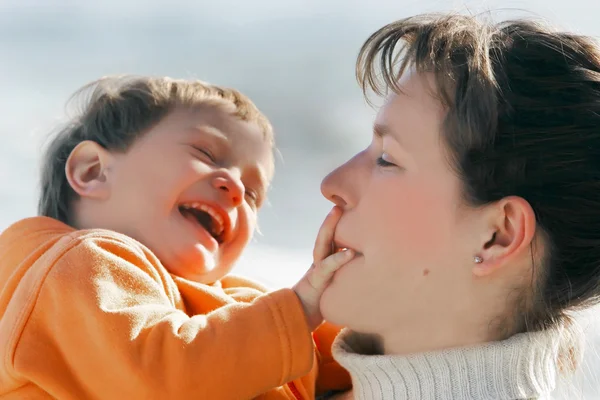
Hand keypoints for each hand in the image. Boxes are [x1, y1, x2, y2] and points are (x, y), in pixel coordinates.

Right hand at [292, 206, 353, 330]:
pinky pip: (327, 267)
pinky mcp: (317, 281)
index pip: (333, 236)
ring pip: (322, 243)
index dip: (341, 221)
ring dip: (330, 227)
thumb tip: (374, 265)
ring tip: (338, 211)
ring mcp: (317, 269)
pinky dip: (338, 259)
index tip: (355, 204)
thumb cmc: (324, 302)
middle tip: (341, 198)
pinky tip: (350, 252)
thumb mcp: (339, 284)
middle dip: (333, 216)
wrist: (303, 319)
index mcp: (326, 259)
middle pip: (326, 233)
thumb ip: (349, 272)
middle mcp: (320, 260)